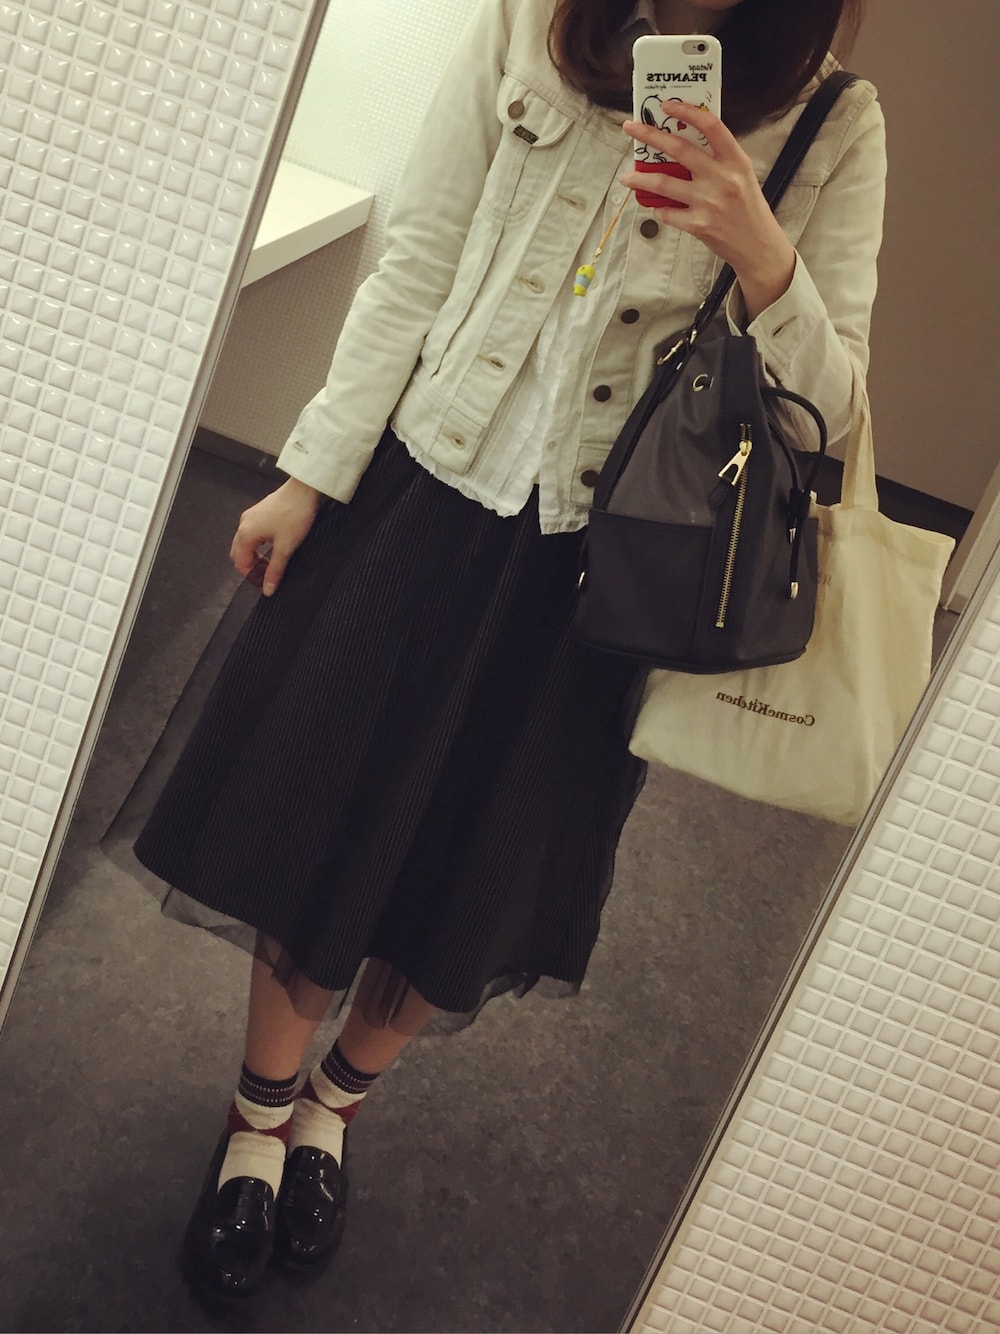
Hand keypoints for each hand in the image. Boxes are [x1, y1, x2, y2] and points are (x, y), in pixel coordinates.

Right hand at [230, 478, 322, 596]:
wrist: (304, 489)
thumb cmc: (295, 514)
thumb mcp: (286, 548)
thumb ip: (275, 570)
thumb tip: (268, 589)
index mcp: (246, 534)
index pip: (240, 564)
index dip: (252, 577)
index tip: (266, 584)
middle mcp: (243, 524)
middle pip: (239, 554)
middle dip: (250, 567)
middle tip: (267, 576)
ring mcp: (250, 516)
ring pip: (244, 543)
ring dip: (254, 556)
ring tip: (271, 563)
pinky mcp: (259, 512)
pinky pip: (251, 533)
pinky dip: (257, 545)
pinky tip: (272, 547)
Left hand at [621, 100, 796, 319]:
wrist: (758, 246)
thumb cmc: (749, 209)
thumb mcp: (742, 175)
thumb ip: (719, 159)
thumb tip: (686, 143)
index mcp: (735, 160)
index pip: (711, 126)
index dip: (687, 112)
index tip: (667, 105)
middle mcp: (721, 178)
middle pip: (679, 149)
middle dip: (649, 136)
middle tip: (631, 128)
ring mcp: (708, 202)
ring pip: (664, 184)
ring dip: (640, 179)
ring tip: (625, 177)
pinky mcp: (698, 225)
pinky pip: (668, 213)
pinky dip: (658, 209)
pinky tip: (654, 206)